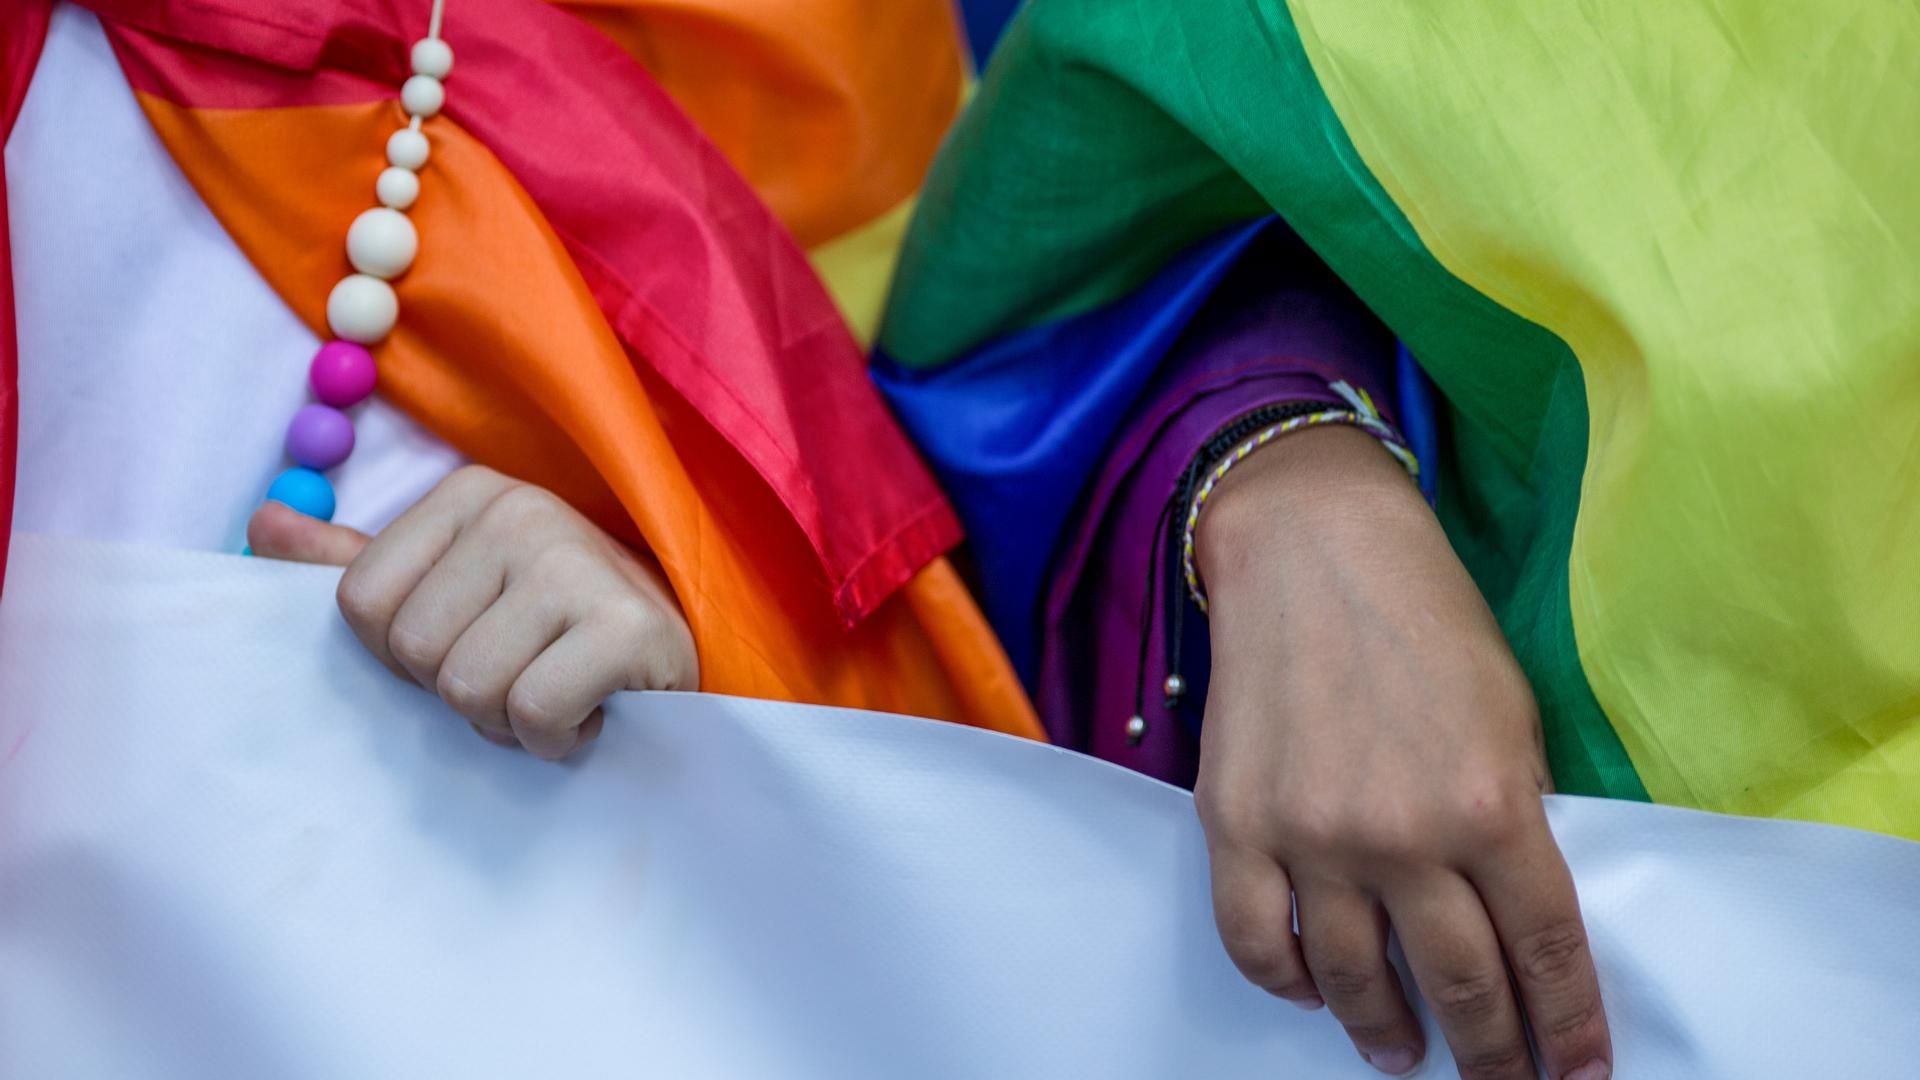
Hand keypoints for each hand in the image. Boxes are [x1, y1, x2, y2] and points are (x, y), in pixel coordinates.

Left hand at [248, 465, 696, 757]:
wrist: (679, 653)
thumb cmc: (553, 628)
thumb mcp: (454, 587)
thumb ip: (356, 565)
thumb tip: (261, 524)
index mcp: (468, 494)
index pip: (361, 606)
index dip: (403, 659)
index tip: (469, 647)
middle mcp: (521, 511)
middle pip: (415, 652)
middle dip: (460, 694)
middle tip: (521, 676)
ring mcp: (575, 562)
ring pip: (469, 689)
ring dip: (508, 723)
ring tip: (555, 693)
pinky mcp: (625, 624)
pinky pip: (534, 713)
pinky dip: (554, 739)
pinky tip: (590, 714)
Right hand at [1192, 426, 1609, 1079]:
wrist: (1311, 549)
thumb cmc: (1425, 619)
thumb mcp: (1510, 714)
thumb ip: (1514, 818)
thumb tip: (1509, 914)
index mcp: (1492, 804)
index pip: (1544, 953)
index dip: (1568, 1029)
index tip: (1576, 1073)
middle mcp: (1403, 835)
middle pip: (1459, 988)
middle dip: (1490, 1053)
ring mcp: (1311, 836)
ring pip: (1354, 982)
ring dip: (1386, 1033)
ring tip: (1399, 1049)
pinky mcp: (1235, 824)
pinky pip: (1256, 943)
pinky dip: (1287, 984)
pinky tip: (1312, 989)